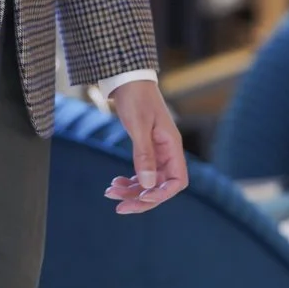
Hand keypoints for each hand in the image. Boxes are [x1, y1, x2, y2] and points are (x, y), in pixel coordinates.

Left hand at [102, 80, 187, 213]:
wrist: (128, 79)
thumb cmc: (136, 98)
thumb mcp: (139, 126)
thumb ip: (144, 155)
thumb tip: (148, 184)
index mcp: (172, 146)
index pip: (177, 181)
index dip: (162, 195)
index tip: (142, 199)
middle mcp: (167, 152)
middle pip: (161, 187)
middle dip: (141, 199)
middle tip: (119, 208)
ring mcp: (157, 152)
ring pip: (149, 182)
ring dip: (132, 192)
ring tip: (110, 193)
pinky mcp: (146, 150)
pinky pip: (141, 174)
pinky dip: (129, 182)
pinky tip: (115, 183)